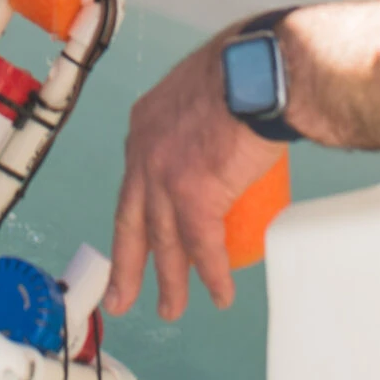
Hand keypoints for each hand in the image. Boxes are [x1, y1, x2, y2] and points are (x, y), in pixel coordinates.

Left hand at [105, 32, 286, 322]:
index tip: (135, 239)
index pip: (133, 182)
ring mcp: (164, 177)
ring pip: (163, 242)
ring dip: (171, 281)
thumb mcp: (201, 88)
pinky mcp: (194, 195)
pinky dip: (212, 275)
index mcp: (144, 126)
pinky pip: (203, 247)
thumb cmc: (243, 69)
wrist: (259, 71)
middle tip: (121, 297)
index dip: (135, 214)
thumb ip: (201, 112)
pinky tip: (219, 294)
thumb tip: (223, 131)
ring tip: (172, 309)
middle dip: (128, 264)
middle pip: (132, 220)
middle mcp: (144, 154)